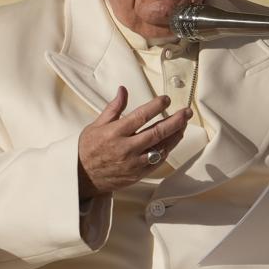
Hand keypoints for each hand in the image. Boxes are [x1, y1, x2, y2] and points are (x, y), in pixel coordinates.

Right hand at [77, 86, 191, 197]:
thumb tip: (123, 90)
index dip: (156, 106)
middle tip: (186, 112)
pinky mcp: (138, 174)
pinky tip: (172, 141)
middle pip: (157, 132)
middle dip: (175, 121)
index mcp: (115, 133)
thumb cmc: (88, 150)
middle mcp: (126, 148)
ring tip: (183, 124)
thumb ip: (113, 108)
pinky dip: (167, 150)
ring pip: (161, 148)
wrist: (82, 177)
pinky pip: (158, 161)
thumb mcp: (96, 125)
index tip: (166, 99)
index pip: (141, 116)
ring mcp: (134, 163)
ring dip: (175, 135)